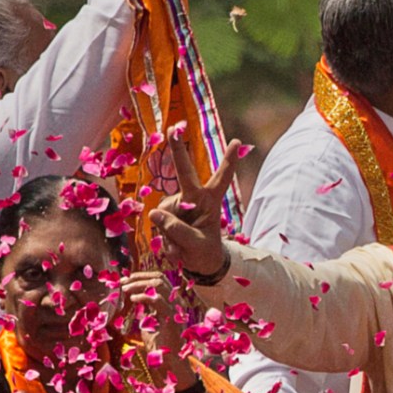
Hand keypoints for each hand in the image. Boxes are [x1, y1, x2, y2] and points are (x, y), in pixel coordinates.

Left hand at [119, 270, 184, 353]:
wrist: (168, 361)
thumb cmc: (158, 344)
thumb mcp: (149, 321)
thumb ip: (145, 309)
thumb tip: (132, 297)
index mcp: (171, 301)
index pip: (159, 279)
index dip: (142, 276)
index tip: (126, 279)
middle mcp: (176, 301)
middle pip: (159, 278)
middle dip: (139, 277)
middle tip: (123, 281)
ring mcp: (175, 308)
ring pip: (158, 285)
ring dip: (139, 284)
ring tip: (125, 289)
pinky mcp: (171, 316)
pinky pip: (157, 300)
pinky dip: (143, 297)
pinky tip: (132, 299)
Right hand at [151, 133, 243, 277]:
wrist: (199, 262)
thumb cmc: (204, 251)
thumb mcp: (195, 245)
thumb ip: (177, 231)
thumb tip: (155, 213)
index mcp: (210, 201)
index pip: (222, 178)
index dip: (229, 161)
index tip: (238, 142)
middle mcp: (193, 197)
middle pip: (185, 172)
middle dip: (178, 151)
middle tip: (173, 129)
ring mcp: (177, 205)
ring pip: (165, 214)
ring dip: (171, 235)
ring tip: (183, 247)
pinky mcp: (165, 213)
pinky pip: (159, 225)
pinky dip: (166, 241)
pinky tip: (175, 249)